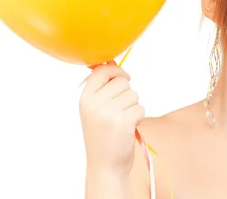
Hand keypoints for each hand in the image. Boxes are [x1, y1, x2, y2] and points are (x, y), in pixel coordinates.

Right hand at [79, 61, 144, 175]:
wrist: (105, 165)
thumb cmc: (103, 134)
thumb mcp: (94, 109)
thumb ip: (102, 86)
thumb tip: (112, 60)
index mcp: (85, 98)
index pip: (102, 70)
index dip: (116, 70)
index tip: (123, 77)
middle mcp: (95, 103)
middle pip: (123, 81)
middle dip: (127, 94)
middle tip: (119, 111)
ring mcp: (109, 112)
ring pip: (134, 94)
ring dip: (133, 106)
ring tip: (122, 121)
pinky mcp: (124, 121)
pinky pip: (140, 107)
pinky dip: (138, 117)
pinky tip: (128, 128)